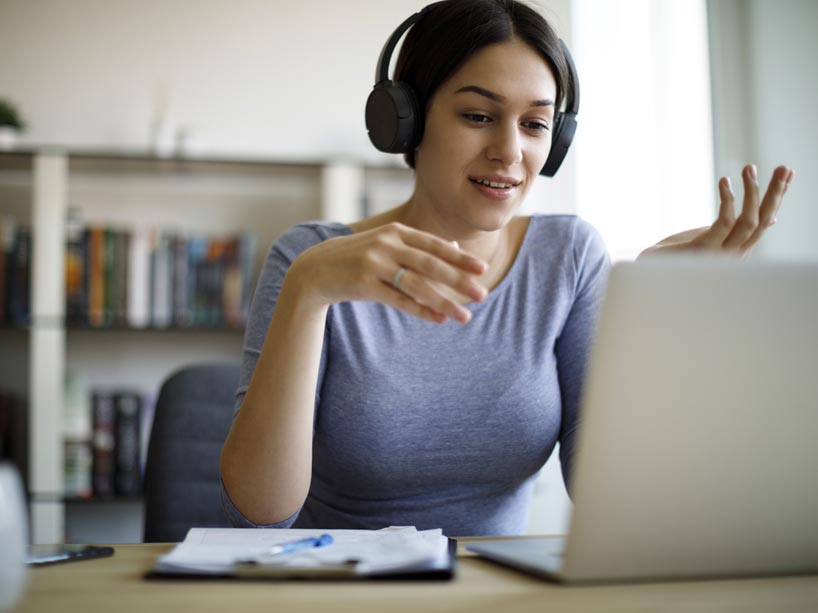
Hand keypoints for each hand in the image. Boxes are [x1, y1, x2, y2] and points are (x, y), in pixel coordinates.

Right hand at [287, 222, 487, 323]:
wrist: (315, 269)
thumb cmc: (359, 257)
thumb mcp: (388, 243)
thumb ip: (419, 244)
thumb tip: (456, 245)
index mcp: (396, 231)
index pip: (434, 244)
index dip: (459, 257)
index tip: (482, 269)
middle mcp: (387, 244)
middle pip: (430, 264)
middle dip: (458, 280)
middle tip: (482, 295)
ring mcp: (374, 263)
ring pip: (417, 284)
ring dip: (443, 301)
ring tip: (464, 316)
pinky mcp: (363, 283)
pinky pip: (398, 300)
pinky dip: (420, 310)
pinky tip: (438, 320)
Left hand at [639, 164, 794, 257]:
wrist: (649, 268)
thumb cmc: (680, 253)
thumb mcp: (715, 237)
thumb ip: (738, 228)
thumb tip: (773, 219)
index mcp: (739, 250)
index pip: (766, 221)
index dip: (778, 197)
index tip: (788, 173)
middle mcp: (735, 255)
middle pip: (763, 221)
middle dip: (775, 193)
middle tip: (783, 167)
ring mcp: (720, 255)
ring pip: (749, 222)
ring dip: (753, 192)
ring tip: (750, 168)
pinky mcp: (703, 250)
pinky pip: (724, 222)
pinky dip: (727, 200)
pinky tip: (725, 181)